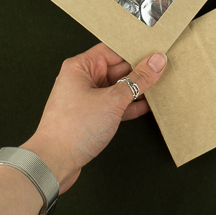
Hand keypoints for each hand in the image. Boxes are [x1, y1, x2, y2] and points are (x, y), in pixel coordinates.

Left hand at [21, 43, 166, 193]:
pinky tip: (146, 105)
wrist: (53, 164)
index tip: (155, 52)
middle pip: (118, 68)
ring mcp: (87, 98)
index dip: (135, 50)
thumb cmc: (72, 129)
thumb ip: (138, 79)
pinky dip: (130, 105)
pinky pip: (115, 104)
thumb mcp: (113, 100)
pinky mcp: (91, 115)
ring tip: (159, 86)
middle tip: (162, 70)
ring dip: (137, 89)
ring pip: (118, 87)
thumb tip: (156, 62)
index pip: (114, 50)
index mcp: (81, 67)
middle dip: (139, 71)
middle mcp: (82, 79)